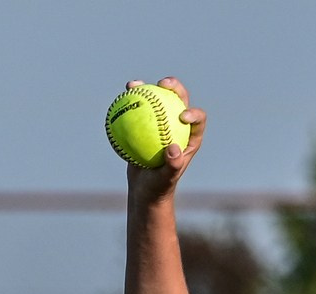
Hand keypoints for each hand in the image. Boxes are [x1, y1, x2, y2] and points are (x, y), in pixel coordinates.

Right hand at [124, 78, 204, 206]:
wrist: (144, 188)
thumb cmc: (159, 185)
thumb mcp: (166, 178)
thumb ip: (172, 164)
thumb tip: (173, 148)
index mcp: (190, 136)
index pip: (198, 119)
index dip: (194, 112)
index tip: (182, 115)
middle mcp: (178, 125)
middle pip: (179, 100)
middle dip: (174, 87)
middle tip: (163, 84)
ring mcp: (161, 123)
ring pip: (157, 100)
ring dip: (147, 88)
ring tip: (134, 84)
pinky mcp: (145, 125)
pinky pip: (137, 112)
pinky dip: (128, 104)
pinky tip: (117, 99)